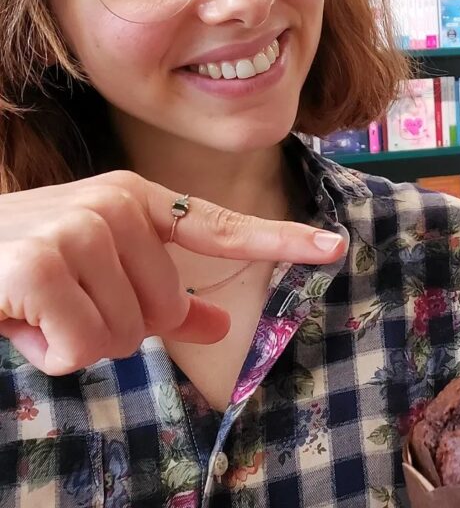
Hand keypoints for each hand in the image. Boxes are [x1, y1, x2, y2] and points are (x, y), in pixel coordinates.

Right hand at [0, 171, 346, 375]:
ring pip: (122, 335)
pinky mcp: (44, 263)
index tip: (334, 249)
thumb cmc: (27, 267)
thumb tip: (220, 321)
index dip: (282, 242)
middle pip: (162, 312)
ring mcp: (82, 228)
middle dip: (114, 327)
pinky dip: (49, 351)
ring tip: (40, 306)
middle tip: (65, 302)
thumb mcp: (99, 274)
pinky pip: (80, 346)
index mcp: (140, 201)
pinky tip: (22, 319)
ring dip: (77, 341)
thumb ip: (163, 297)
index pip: (222, 228)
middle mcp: (117, 205)